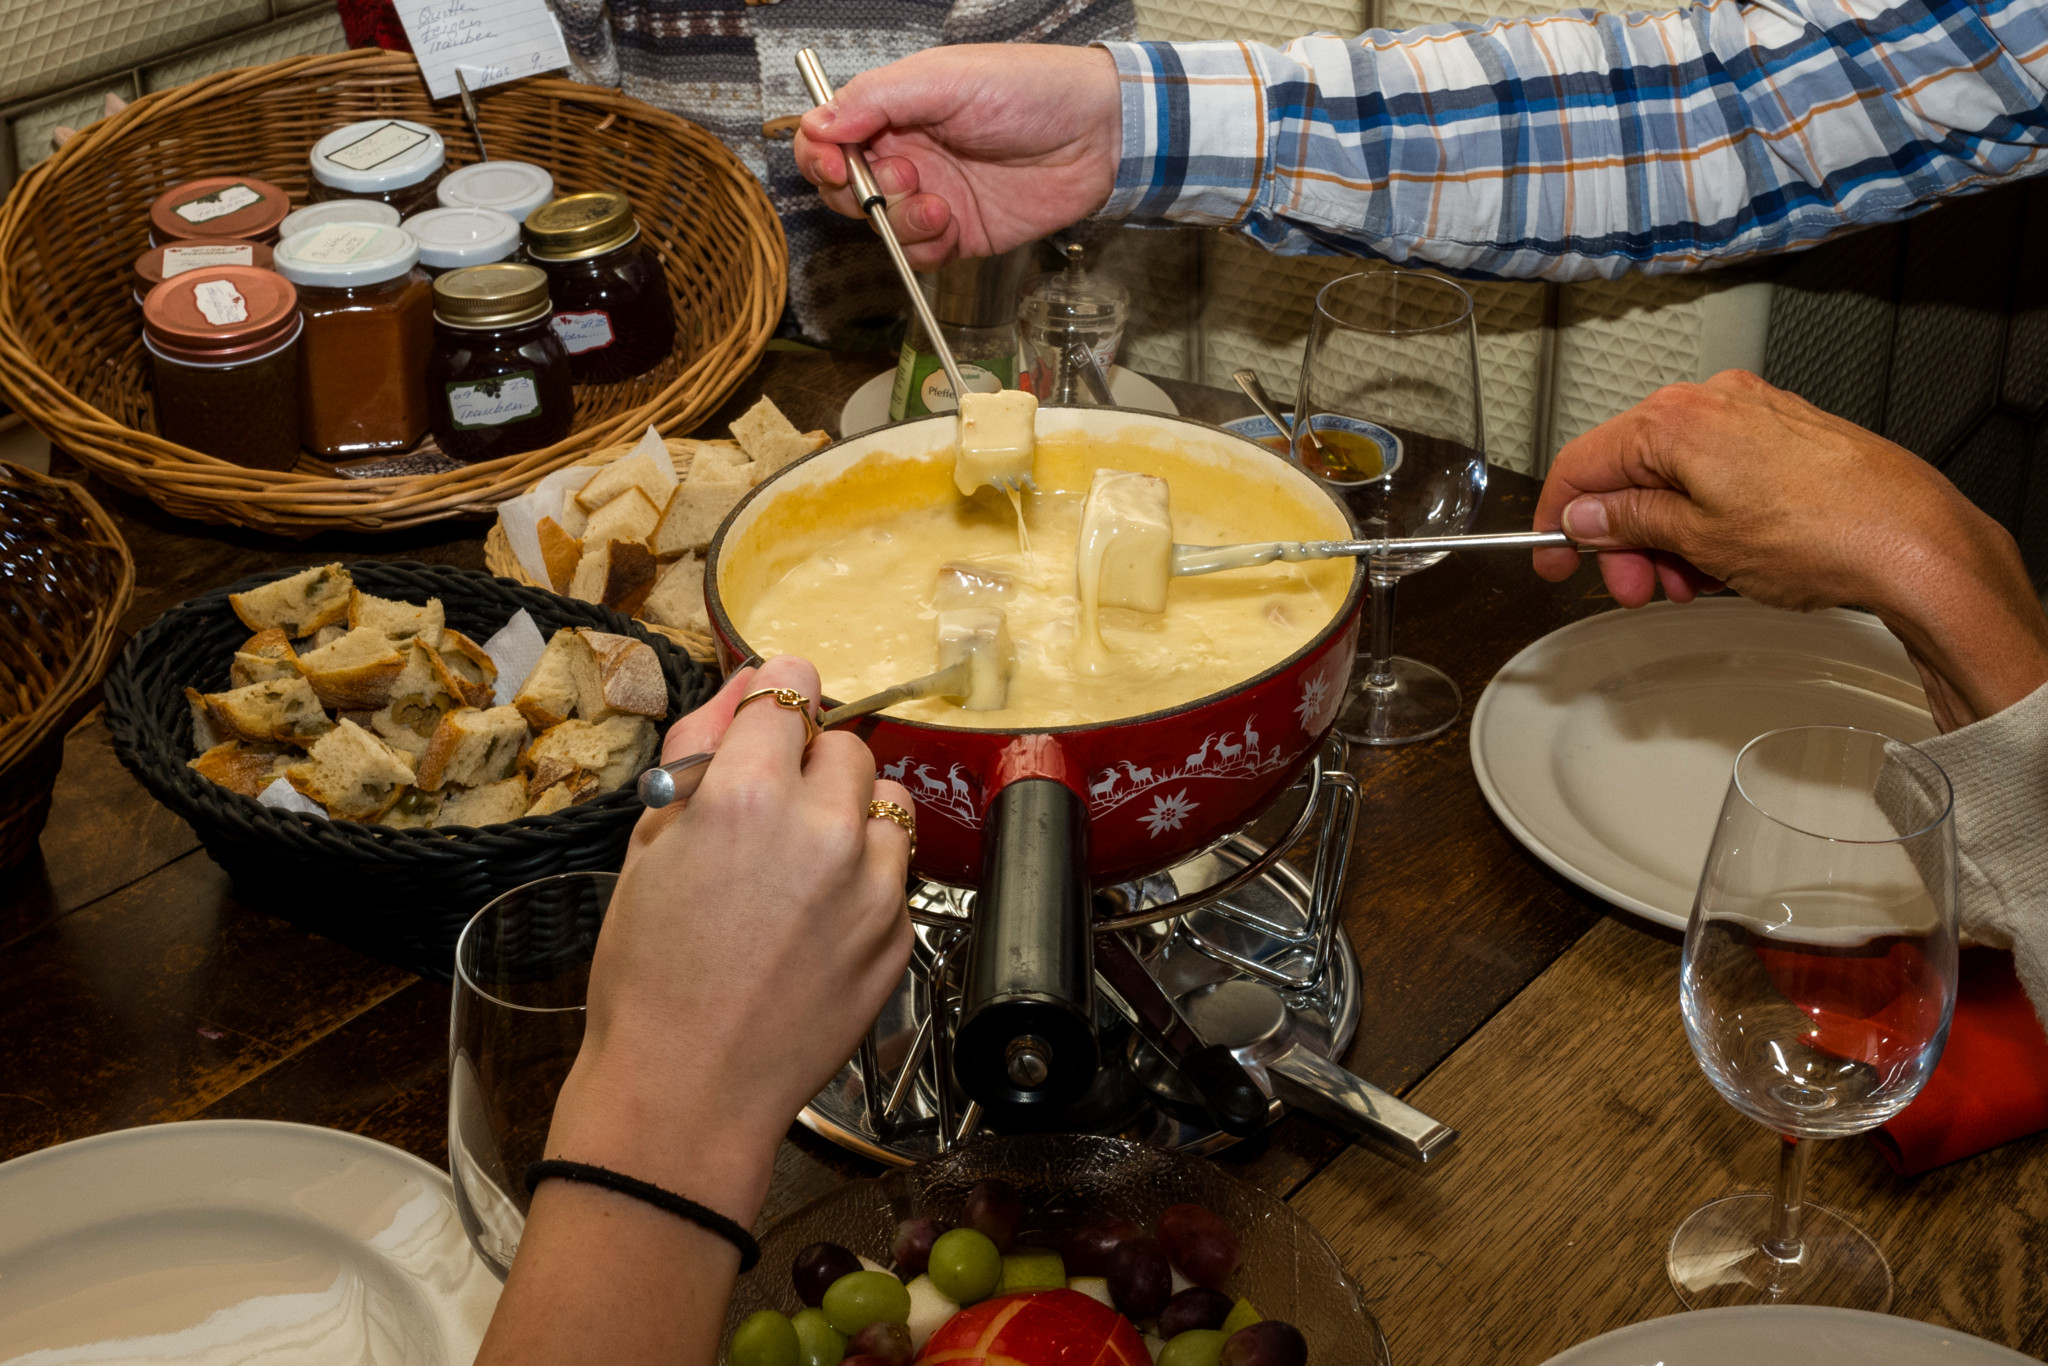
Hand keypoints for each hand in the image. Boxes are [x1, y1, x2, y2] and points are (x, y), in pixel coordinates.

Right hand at [543, 656, 914, 1217]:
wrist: (685, 1093)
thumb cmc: (649, 974)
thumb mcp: (648, 845)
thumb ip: (699, 752)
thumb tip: (742, 689)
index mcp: (752, 795)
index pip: (792, 686)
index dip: (773, 701)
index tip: (766, 725)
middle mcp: (826, 830)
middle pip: (847, 744)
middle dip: (809, 768)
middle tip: (766, 818)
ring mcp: (873, 887)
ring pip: (888, 804)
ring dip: (851, 819)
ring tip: (799, 870)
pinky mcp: (899, 937)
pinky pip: (894, 877)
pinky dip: (863, 885)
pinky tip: (812, 925)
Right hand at [794, 44, 1120, 268]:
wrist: (1097, 134)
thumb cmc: (1030, 89)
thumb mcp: (945, 78)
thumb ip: (877, 98)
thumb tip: (819, 122)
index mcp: (896, 110)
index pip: (831, 137)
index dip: (822, 156)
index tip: (837, 166)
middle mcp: (908, 154)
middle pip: (846, 190)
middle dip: (861, 193)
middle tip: (902, 178)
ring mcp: (932, 196)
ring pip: (880, 228)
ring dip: (898, 222)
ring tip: (937, 204)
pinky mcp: (960, 234)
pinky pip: (919, 255)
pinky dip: (924, 247)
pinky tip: (951, 223)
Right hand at [1532, 369, 2047, 728]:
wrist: (1914, 541)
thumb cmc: (1822, 533)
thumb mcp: (1697, 541)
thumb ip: (1627, 523)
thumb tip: (1587, 517)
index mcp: (1675, 419)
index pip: (1583, 463)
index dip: (1557, 518)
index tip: (1552, 558)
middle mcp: (1713, 404)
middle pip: (1630, 472)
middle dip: (1624, 539)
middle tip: (1637, 588)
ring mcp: (1754, 416)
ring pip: (1676, 479)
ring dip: (1668, 538)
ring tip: (1693, 583)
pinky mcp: (1788, 435)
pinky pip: (1719, 477)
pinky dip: (1706, 520)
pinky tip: (1724, 561)